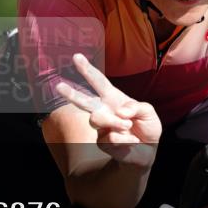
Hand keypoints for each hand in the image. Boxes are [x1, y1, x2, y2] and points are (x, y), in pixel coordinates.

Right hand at [55, 53, 161, 168]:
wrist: (147, 150)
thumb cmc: (146, 126)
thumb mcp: (148, 112)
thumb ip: (137, 107)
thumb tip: (120, 112)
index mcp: (112, 97)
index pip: (98, 81)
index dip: (87, 69)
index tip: (76, 57)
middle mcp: (103, 110)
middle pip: (84, 100)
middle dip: (71, 93)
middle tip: (59, 86)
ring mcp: (101, 127)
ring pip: (96, 118)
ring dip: (115, 122)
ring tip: (128, 126)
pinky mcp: (102, 142)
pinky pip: (110, 138)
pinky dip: (125, 140)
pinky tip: (132, 141)